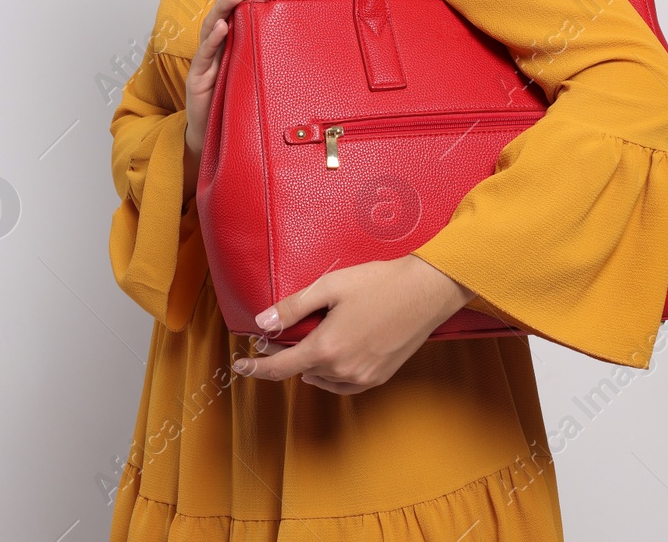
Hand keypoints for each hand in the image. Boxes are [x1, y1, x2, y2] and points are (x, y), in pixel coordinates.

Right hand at [182, 0, 271, 161]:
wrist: (214, 140)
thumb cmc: (235, 106)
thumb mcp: (256, 77)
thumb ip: (267, 57)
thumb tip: (298, 41)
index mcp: (231, 44)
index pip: (238, 10)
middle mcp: (216, 48)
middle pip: (223, 13)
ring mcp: (205, 62)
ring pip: (210, 27)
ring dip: (223, 8)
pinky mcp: (197, 79)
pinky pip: (204, 56)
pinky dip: (212, 40)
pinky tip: (222, 28)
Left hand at [231, 255, 475, 394]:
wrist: (427, 291)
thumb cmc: (379, 283)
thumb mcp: (329, 287)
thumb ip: (292, 308)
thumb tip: (261, 323)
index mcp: (326, 348)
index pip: (279, 367)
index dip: (255, 368)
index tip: (240, 366)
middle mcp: (343, 370)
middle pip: (300, 370)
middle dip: (285, 355)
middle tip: (278, 335)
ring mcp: (364, 376)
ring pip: (322, 379)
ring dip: (309, 364)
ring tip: (308, 340)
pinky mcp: (380, 376)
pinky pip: (344, 385)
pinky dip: (330, 375)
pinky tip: (329, 358)